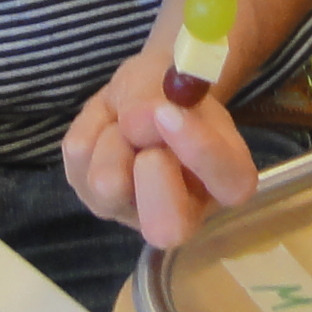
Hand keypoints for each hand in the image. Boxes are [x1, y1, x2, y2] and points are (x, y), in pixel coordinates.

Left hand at [63, 56, 260, 249]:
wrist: (147, 91)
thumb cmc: (176, 92)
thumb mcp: (179, 82)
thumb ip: (162, 100)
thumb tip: (135, 121)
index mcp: (224, 182)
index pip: (230, 185)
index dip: (201, 151)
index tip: (171, 113)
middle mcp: (182, 212)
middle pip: (168, 228)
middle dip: (150, 178)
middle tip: (141, 135)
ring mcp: (130, 210)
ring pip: (109, 183)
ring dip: (115, 135)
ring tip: (127, 120)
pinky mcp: (90, 195)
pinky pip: (80, 154)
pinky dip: (91, 123)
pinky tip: (108, 125)